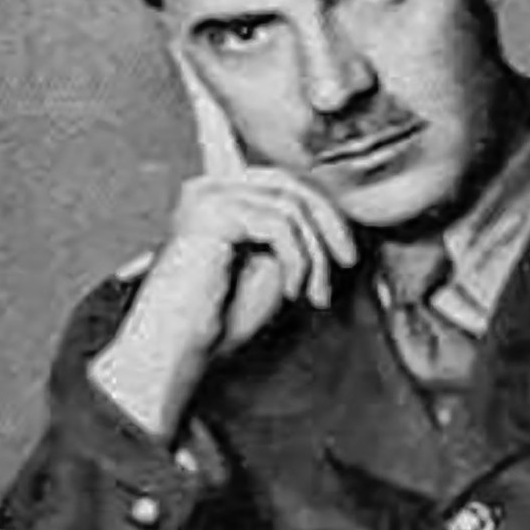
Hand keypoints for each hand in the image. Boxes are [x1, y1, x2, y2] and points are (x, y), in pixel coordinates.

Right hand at [89, 169, 356, 438]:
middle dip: (329, 224)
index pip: (286, 182)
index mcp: (224, 195)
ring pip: (291, 206)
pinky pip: (279, 225)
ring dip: (314, 255)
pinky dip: (297, 261)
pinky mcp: (211, 211)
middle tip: (347, 261)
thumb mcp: (275, 264)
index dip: (325, 212)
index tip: (345, 252)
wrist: (183, 347)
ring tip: (313, 291)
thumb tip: (333, 214)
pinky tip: (290, 291)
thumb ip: (297, 233)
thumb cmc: (223, 316)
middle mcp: (212, 187)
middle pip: (292, 184)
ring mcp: (209, 196)